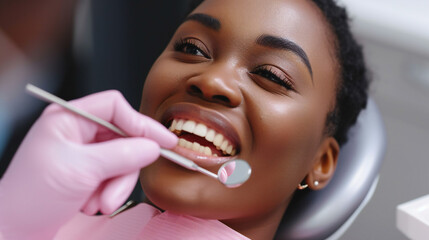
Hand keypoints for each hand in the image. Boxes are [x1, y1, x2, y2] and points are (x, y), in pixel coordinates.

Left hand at [0, 90, 176, 239]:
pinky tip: (92, 204)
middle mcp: (78, 131)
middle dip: (123, 168)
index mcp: (69, 118)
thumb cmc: (32, 196)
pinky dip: (109, 193)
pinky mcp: (89, 172)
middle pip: (123, 137)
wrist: (15, 230)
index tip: (163, 141)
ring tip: (99, 204)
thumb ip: (121, 155)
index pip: (115, 107)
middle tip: (115, 190)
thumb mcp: (81, 170)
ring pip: (123, 160)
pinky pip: (115, 176)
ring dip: (116, 186)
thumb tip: (153, 146)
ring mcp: (84, 153)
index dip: (141, 123)